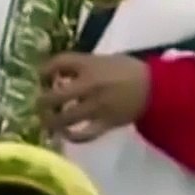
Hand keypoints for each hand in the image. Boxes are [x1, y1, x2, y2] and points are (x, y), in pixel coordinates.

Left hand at [36, 53, 150, 142]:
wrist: (156, 88)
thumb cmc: (129, 70)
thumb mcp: (102, 59)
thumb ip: (81, 66)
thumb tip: (59, 76)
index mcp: (89, 64)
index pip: (57, 63)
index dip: (43, 71)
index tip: (41, 77)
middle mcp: (88, 85)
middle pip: (54, 96)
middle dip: (42, 102)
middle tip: (39, 104)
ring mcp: (96, 107)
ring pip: (65, 118)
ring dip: (52, 121)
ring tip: (48, 121)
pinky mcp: (106, 124)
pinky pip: (84, 134)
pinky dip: (73, 136)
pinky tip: (67, 134)